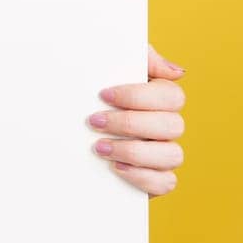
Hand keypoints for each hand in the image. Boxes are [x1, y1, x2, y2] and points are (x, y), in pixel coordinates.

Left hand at [88, 43, 185, 196]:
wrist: (66, 130)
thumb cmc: (98, 95)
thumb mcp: (112, 68)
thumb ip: (141, 59)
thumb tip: (176, 71)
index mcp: (162, 98)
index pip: (171, 95)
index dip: (138, 96)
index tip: (103, 95)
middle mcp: (169, 126)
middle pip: (173, 125)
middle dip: (130, 124)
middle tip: (94, 122)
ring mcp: (166, 152)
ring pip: (173, 155)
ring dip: (134, 152)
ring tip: (99, 148)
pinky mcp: (157, 178)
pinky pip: (166, 182)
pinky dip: (142, 177)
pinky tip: (116, 168)